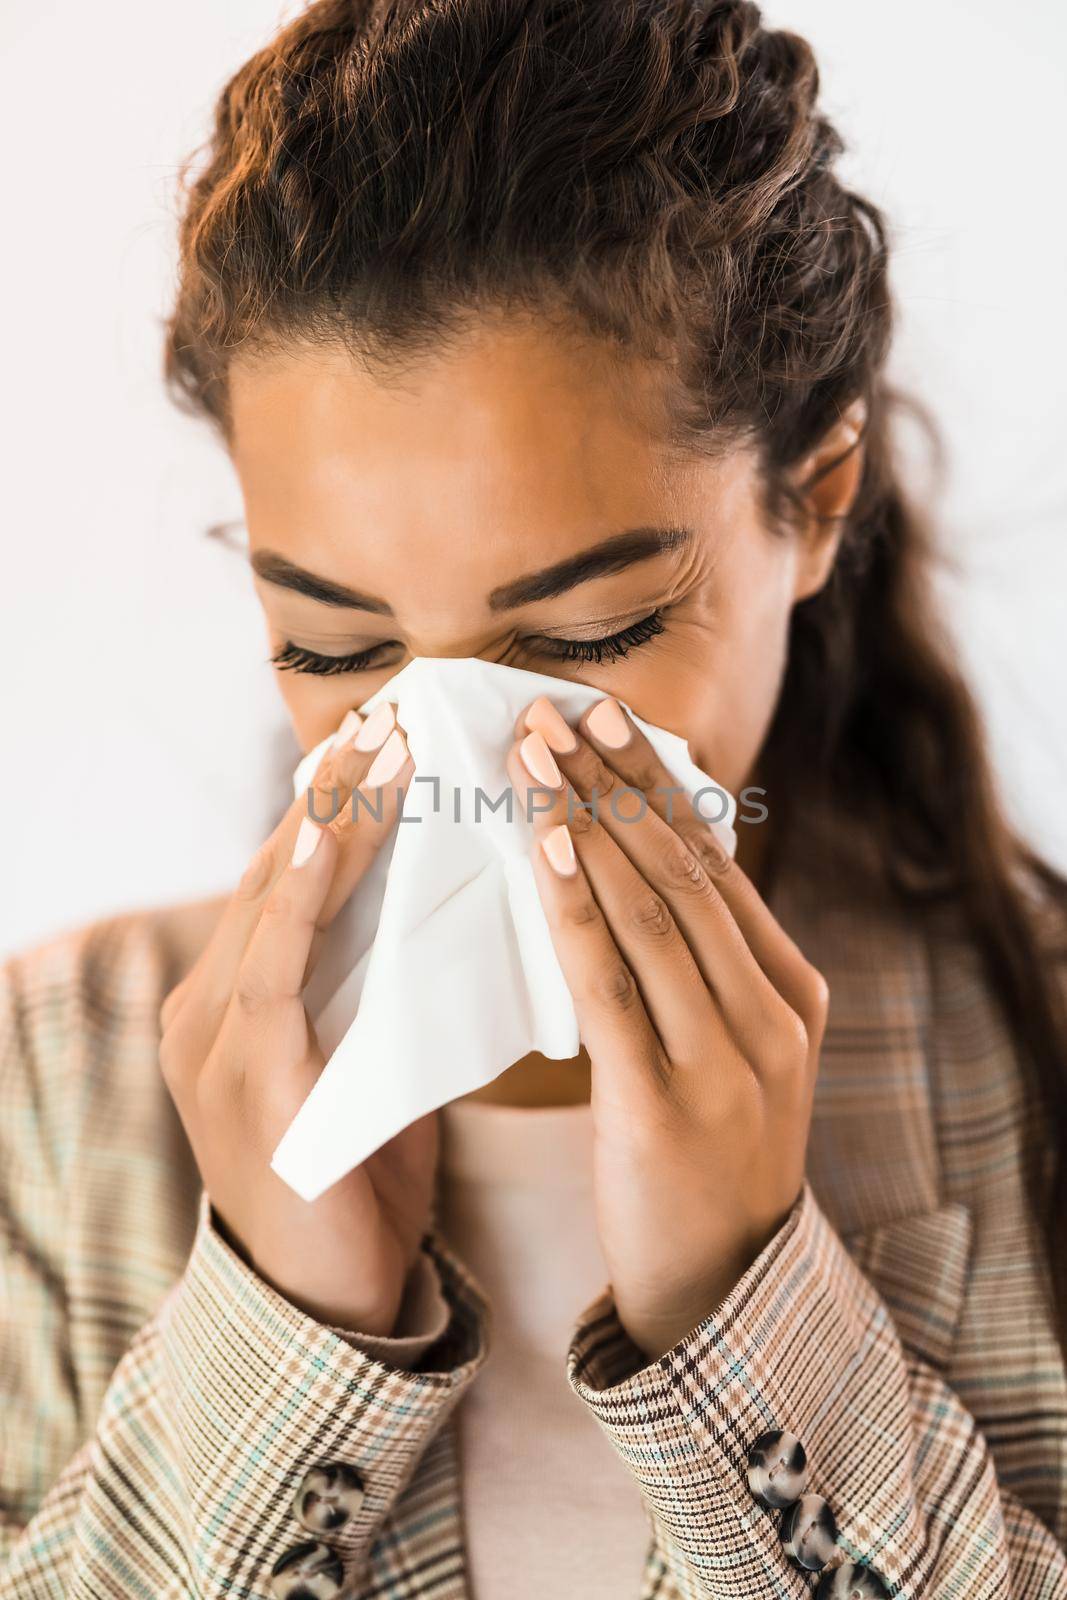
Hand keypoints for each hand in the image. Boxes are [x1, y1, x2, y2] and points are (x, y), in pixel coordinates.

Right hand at [158, 704, 432, 1335]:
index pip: (290, 876)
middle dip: (336, 785)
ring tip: (384, 743)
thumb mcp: (371, 1062)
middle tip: (398, 707)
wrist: (334, 1302)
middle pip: (276, 868)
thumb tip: (442, 904)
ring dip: (330, 815)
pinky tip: (329, 833)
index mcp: (242, 998)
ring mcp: (216, 1038)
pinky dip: (300, 890)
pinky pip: (275, 962)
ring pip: (273, 897)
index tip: (392, 730)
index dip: (338, 800)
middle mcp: (211, 1004)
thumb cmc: (363, 1178)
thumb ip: (379, 987)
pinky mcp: (243, 1074)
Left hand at [506, 694, 827, 1360]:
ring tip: (530, 757)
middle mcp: (771, 1014)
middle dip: (609, 783)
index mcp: (791, 991)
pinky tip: (548, 847)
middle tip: (546, 713)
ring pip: (650, 911)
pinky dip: (580, 908)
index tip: (597, 717)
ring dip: (585, 821)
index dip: (650, 783)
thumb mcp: (729, 1050)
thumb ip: (696, 967)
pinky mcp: (668, 1104)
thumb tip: (625, 864)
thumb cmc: (706, 1154)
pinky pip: (614, 985)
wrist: (718, 1288)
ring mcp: (728, 1059)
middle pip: (681, 870)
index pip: (713, 862)